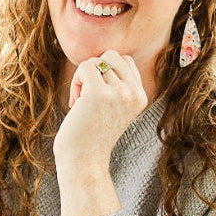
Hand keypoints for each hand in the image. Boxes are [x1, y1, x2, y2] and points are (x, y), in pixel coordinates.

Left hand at [53, 50, 147, 172]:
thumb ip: (117, 82)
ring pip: (95, 60)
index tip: (99, 96)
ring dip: (83, 78)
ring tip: (81, 102)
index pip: (125, 60)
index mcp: (140, 96)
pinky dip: (75, 82)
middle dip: (95, 69)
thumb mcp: (114, 106)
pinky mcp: (98, 93)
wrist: (84, 161)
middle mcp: (133, 94)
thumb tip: (106, 55)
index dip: (106, 71)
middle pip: (112, 55)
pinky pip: (85, 66)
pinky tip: (76, 102)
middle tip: (88, 95)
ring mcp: (118, 93)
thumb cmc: (92, 133)